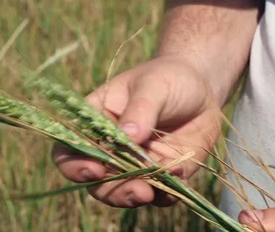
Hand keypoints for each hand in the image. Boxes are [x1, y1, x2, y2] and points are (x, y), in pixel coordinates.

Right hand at [52, 56, 223, 207]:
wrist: (203, 87)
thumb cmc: (168, 78)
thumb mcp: (153, 85)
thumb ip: (140, 110)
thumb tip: (127, 137)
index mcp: (97, 123)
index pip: (72, 148)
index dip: (75, 164)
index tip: (95, 169)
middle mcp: (112, 149)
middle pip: (98, 181)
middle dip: (111, 191)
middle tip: (134, 190)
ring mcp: (138, 165)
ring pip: (126, 192)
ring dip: (134, 197)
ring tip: (149, 193)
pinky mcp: (163, 175)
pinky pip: (161, 194)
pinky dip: (166, 194)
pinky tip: (177, 179)